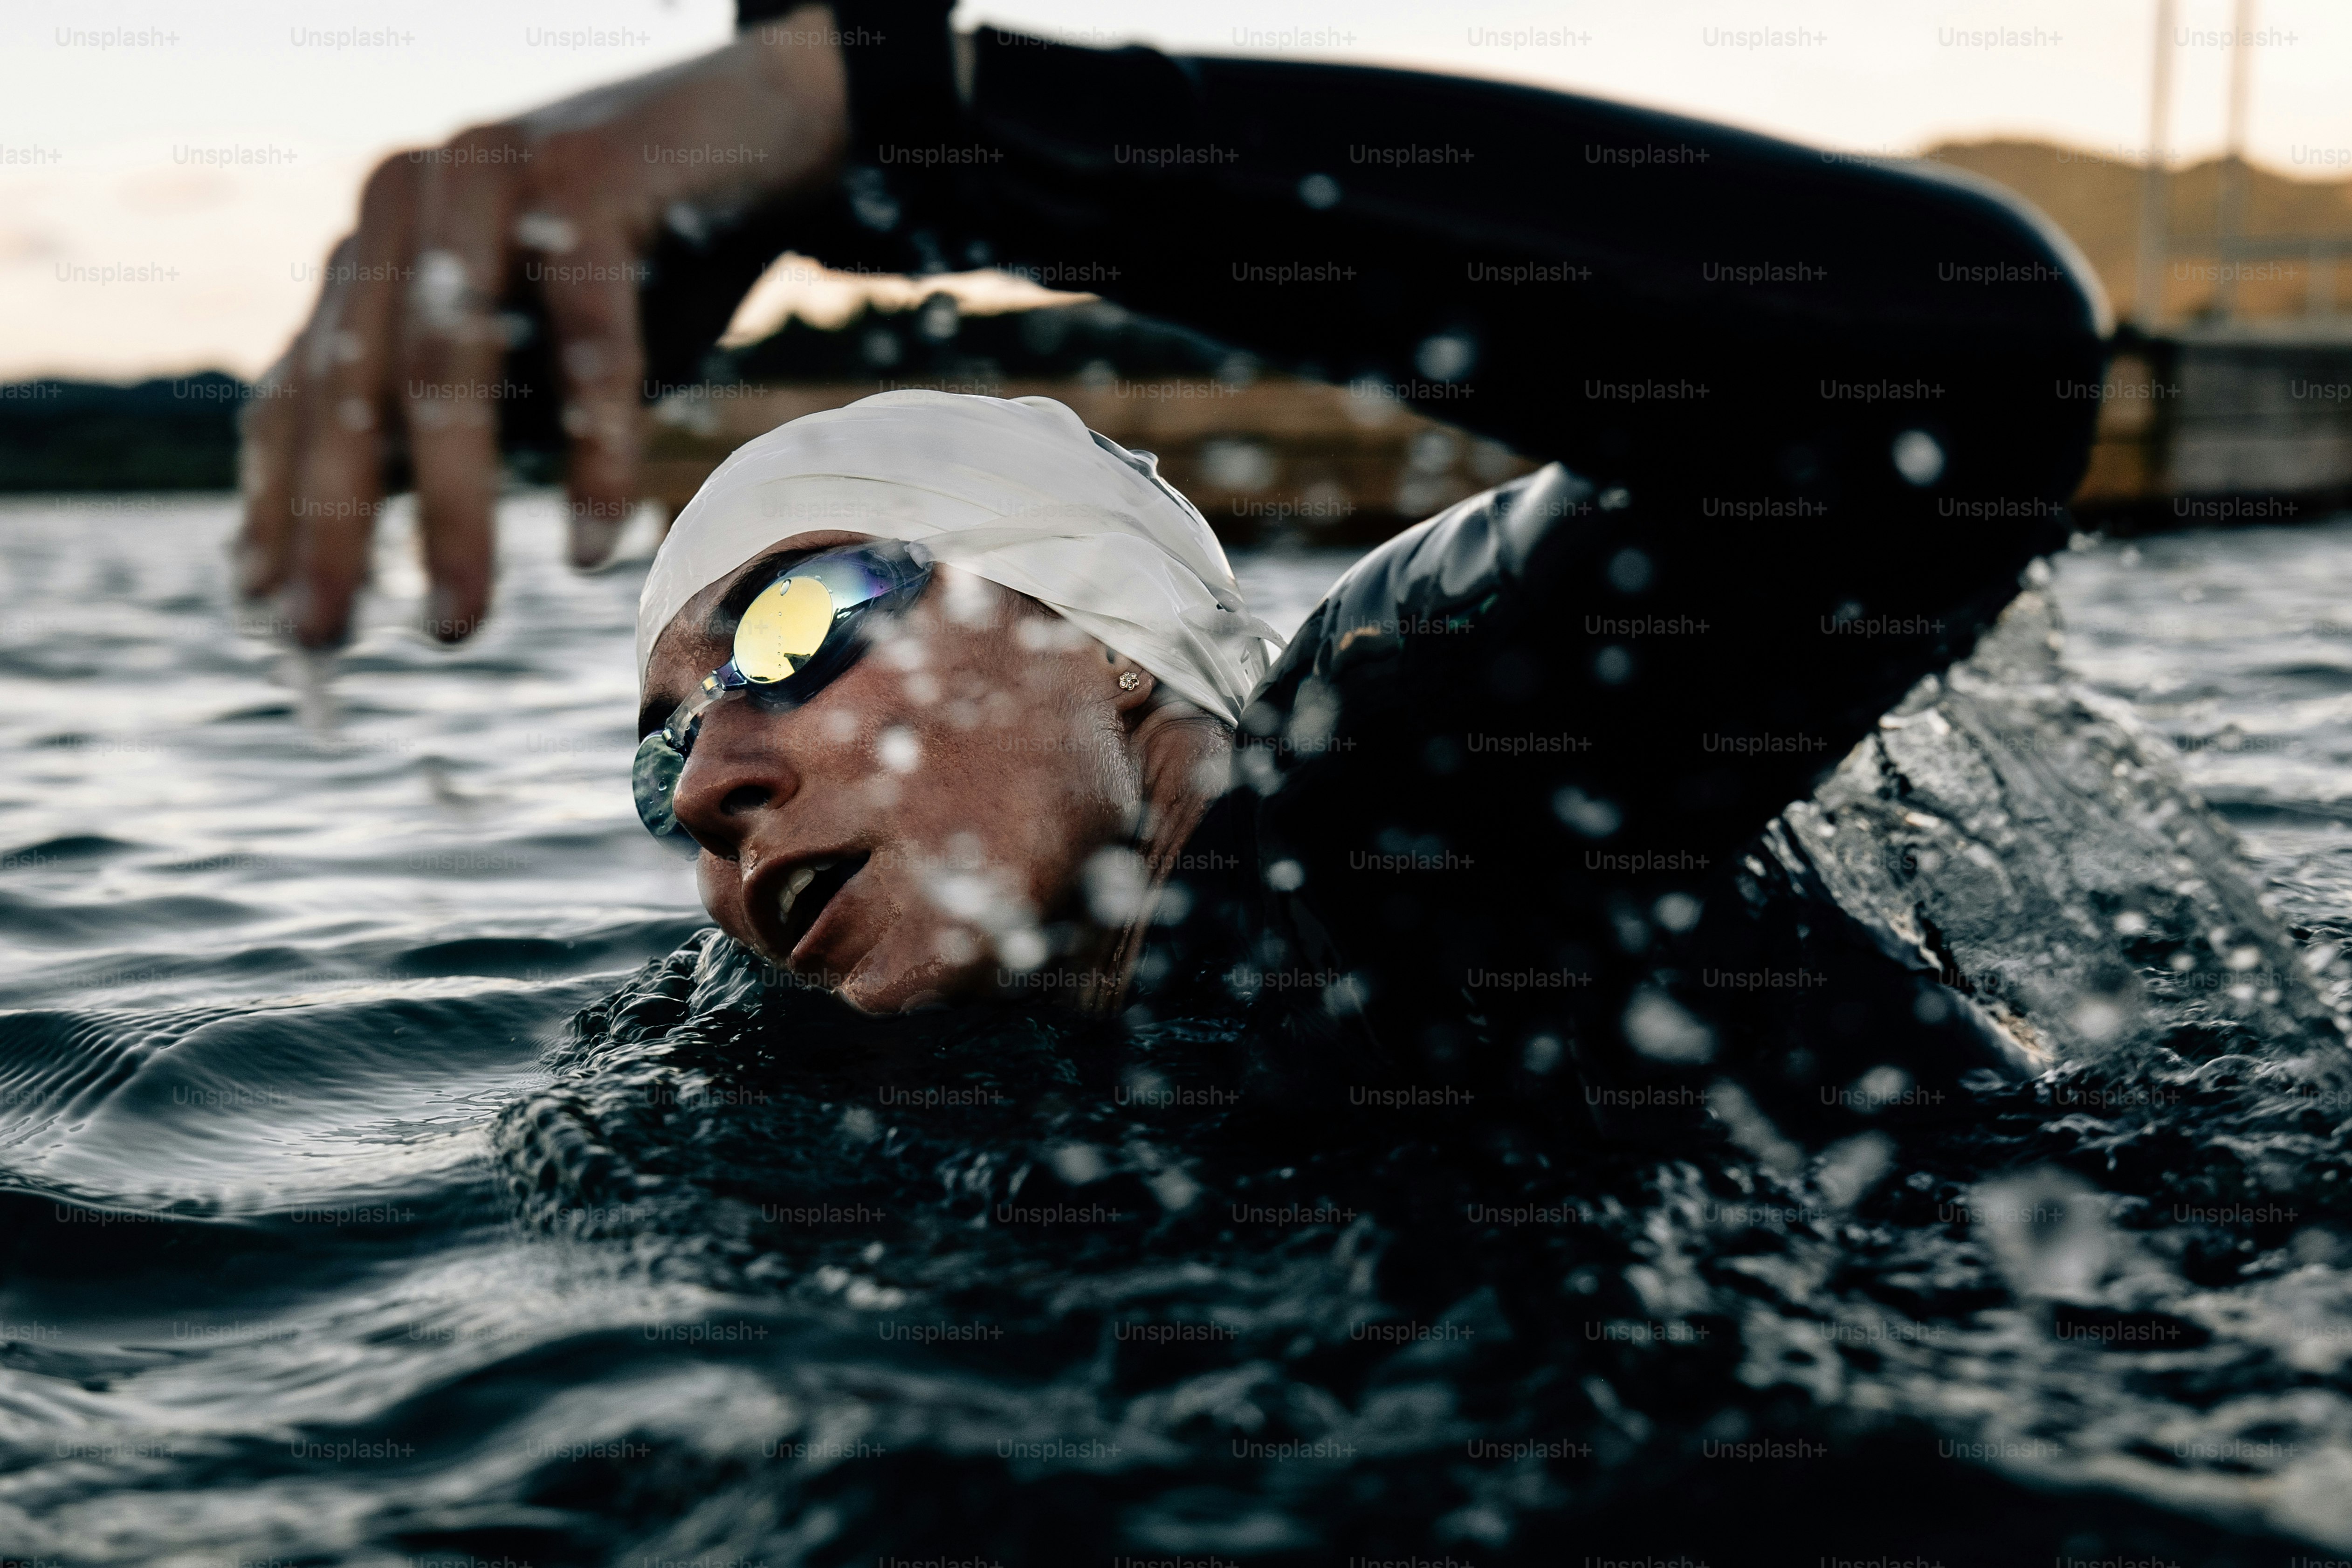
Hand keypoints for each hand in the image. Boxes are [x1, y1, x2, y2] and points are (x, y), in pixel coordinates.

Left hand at [237, 5, 848, 647]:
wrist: (767, 133)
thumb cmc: (647, 264)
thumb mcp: (531, 354)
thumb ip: (452, 422)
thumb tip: (358, 547)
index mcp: (379, 249)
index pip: (301, 393)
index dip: (276, 506)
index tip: (269, 620)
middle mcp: (407, 202)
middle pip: (352, 389)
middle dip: (332, 527)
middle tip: (327, 642)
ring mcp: (488, 177)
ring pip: (450, 367)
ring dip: (450, 511)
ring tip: (454, 623)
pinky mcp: (586, 173)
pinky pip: (587, 338)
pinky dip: (591, 451)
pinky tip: (593, 544)